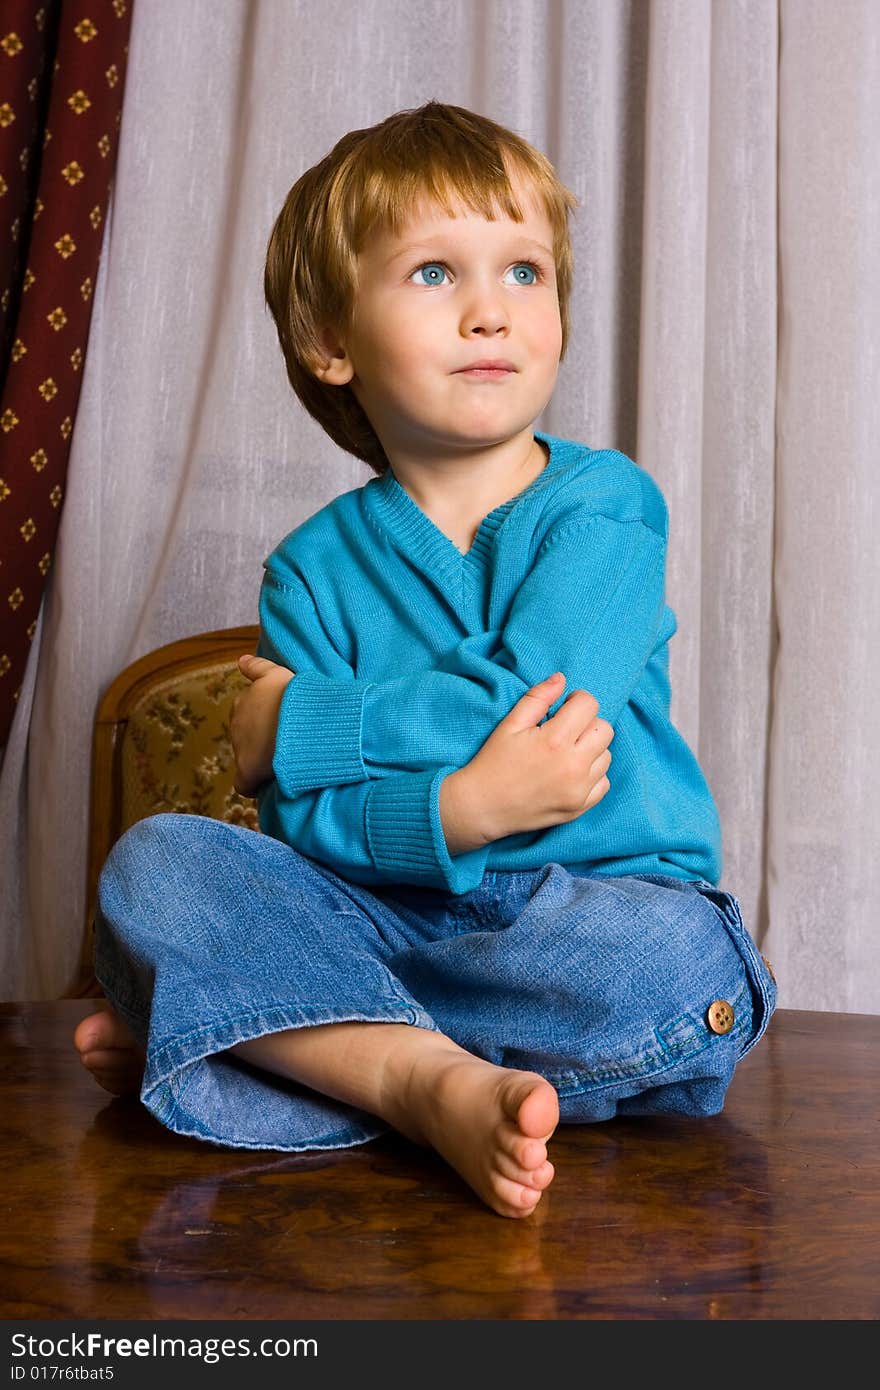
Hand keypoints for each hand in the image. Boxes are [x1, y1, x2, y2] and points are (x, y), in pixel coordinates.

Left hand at [230, 654, 294, 795]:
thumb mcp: (279, 673)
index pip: (249, 713)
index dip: (266, 720)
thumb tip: (240, 661)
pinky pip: (245, 783)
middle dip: (263, 739)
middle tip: (288, 743)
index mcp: (244, 701)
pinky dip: (254, 784)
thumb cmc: (296, 697)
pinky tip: (267, 784)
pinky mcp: (247, 770)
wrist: (304, 722)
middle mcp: (238, 722)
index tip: (283, 724)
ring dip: (262, 760)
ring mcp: (240, 746)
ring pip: (247, 756)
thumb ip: (258, 667)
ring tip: (285, 761)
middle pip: (248, 734)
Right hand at [453, 673, 613, 845]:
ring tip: (566, 752)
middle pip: (604, 729)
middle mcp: (573, 766)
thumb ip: (538, 698)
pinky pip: (603, 782)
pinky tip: (570, 772)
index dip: (576, 700)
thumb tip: (561, 679)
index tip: (563, 707)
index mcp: (555, 740)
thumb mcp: (510, 724)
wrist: (482, 808)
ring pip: (606, 755)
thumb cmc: (494, 762)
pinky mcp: (580, 807)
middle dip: (587, 723)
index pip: (589, 705)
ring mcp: (579, 789)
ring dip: (591, 749)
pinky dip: (592, 774)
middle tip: (565, 730)